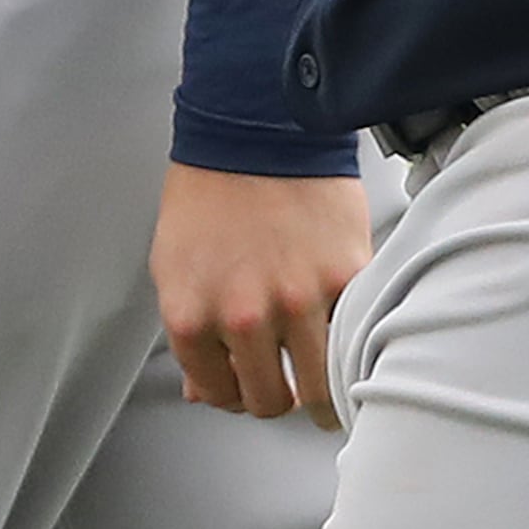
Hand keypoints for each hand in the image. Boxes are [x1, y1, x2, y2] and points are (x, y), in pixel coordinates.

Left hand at [153, 165, 373, 428]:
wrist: (258, 127)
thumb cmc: (212, 190)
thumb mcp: (174, 265)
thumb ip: (191, 334)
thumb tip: (202, 389)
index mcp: (192, 317)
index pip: (218, 396)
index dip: (234, 393)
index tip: (248, 384)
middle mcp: (244, 316)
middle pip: (270, 401)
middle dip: (279, 395)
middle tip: (288, 381)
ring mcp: (299, 299)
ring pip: (320, 389)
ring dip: (324, 389)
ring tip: (327, 376)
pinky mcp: (346, 278)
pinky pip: (354, 338)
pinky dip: (353, 342)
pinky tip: (343, 331)